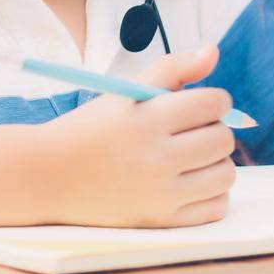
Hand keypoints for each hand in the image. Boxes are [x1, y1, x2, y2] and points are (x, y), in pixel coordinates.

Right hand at [37, 46, 237, 227]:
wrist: (48, 177)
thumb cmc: (92, 128)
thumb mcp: (126, 90)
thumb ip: (174, 68)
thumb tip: (213, 51)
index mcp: (148, 121)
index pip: (214, 105)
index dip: (215, 100)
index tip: (202, 105)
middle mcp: (156, 160)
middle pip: (223, 140)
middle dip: (215, 129)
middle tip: (194, 131)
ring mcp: (159, 195)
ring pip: (225, 175)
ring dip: (216, 162)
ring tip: (194, 157)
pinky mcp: (160, 222)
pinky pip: (215, 208)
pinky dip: (213, 194)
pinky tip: (192, 181)